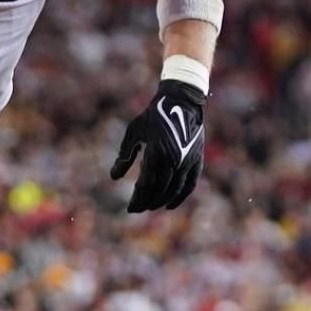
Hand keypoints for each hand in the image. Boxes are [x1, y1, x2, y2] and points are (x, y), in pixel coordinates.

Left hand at [110, 79, 205, 211]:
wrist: (182, 101)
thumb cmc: (153, 115)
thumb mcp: (134, 131)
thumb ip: (125, 155)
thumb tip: (114, 177)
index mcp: (156, 152)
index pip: (146, 184)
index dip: (138, 199)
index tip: (131, 208)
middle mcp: (173, 159)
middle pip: (159, 190)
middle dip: (147, 202)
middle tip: (137, 209)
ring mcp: (187, 161)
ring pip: (174, 190)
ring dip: (161, 201)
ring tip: (150, 207)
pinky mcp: (196, 160)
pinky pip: (189, 185)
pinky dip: (180, 197)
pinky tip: (170, 205)